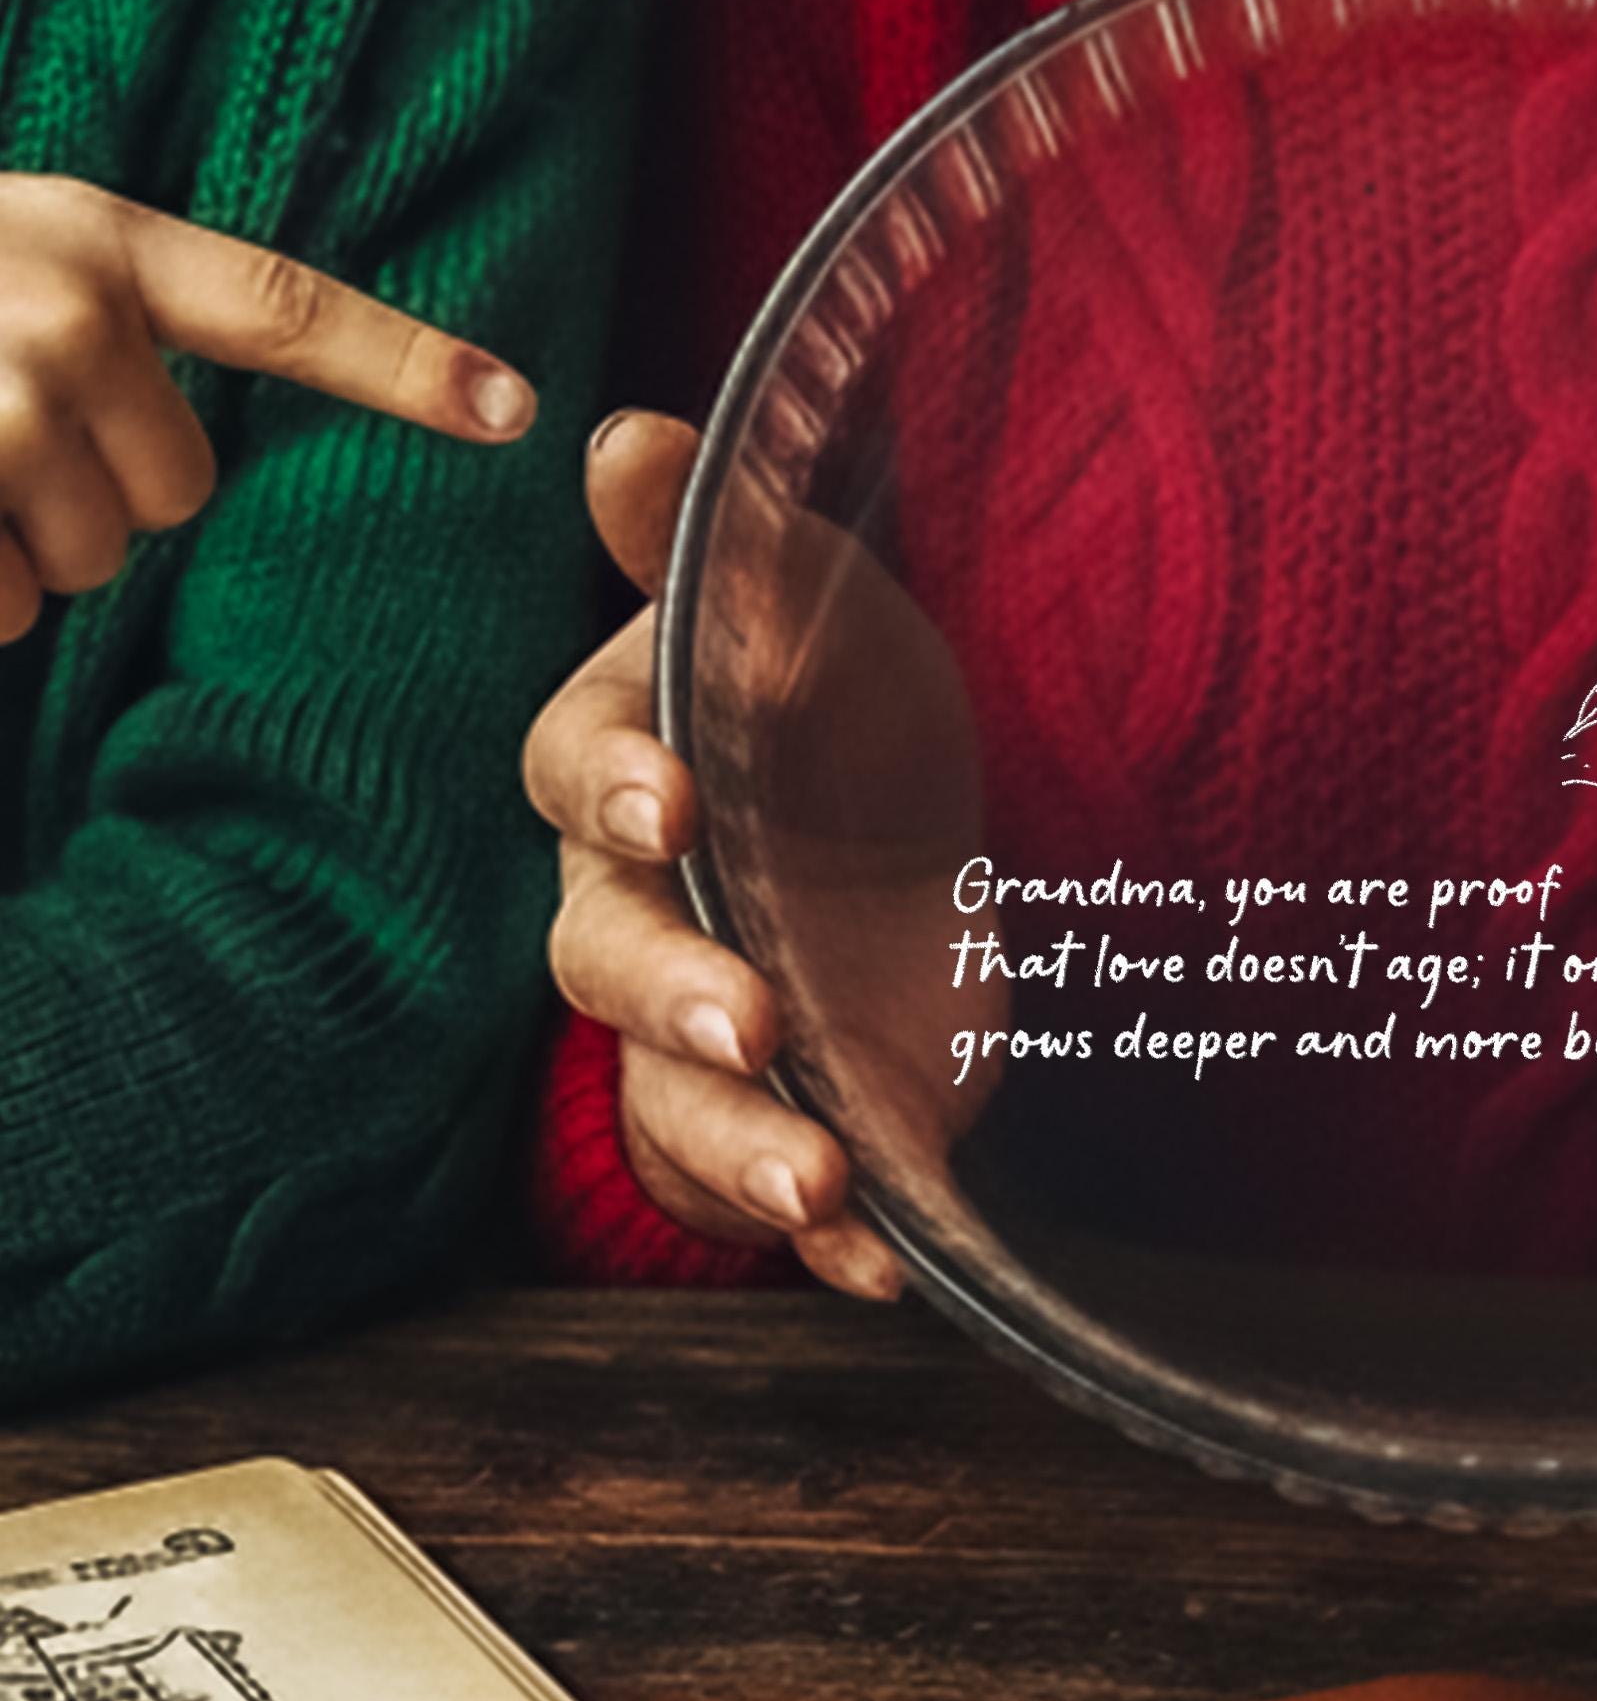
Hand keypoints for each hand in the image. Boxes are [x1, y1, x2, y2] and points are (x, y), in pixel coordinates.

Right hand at [0, 176, 531, 640]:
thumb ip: (102, 311)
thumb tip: (198, 440)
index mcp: (97, 243)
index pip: (285, 311)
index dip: (405, 364)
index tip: (512, 406)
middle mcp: (71, 318)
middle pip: (181, 489)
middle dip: (97, 494)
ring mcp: (5, 408)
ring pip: (89, 559)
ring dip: (18, 544)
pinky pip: (6, 609)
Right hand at [521, 412, 903, 1301]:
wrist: (915, 803)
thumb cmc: (825, 685)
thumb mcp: (797, 589)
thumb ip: (705, 539)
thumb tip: (621, 434)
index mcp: (630, 764)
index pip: (577, 770)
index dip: (617, 784)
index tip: (674, 804)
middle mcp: (636, 904)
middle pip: (607, 958)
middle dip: (675, 993)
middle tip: (753, 1018)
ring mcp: (705, 1020)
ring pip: (675, 1098)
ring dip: (742, 1144)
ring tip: (828, 1183)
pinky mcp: (784, 1106)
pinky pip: (770, 1188)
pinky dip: (830, 1239)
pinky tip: (887, 1266)